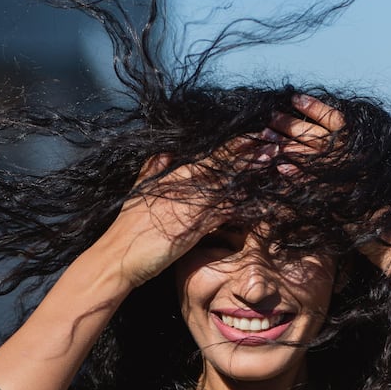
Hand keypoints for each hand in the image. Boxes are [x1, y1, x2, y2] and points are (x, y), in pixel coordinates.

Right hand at [100, 141, 259, 288]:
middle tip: (273, 138)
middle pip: (219, 161)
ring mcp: (185, 205)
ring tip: (272, 159)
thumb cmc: (128, 229)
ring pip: (223, 182)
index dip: (231, 143)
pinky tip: (260, 201)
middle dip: (247, 149)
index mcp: (169, 175)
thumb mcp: (139, 192)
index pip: (206, 154)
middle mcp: (179, 185)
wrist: (116, 257)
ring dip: (249, 170)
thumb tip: (166, 153)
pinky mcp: (190, 227)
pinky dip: (241, 205)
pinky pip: (221, 213)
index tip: (253, 132)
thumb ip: (154, 170)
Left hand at [264, 94, 390, 273]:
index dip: (315, 108)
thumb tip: (320, 144)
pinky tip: (280, 168)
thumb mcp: (366, 174)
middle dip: (291, 124)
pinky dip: (298, 174)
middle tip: (269, 115)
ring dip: (287, 144)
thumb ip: (348, 157)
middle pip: (317, 134)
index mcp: (362, 147)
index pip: (336, 120)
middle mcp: (357, 156)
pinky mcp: (345, 197)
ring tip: (265, 136)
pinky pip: (317, 182)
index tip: (294, 97)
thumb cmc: (380, 206)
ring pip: (313, 153)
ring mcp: (351, 176)